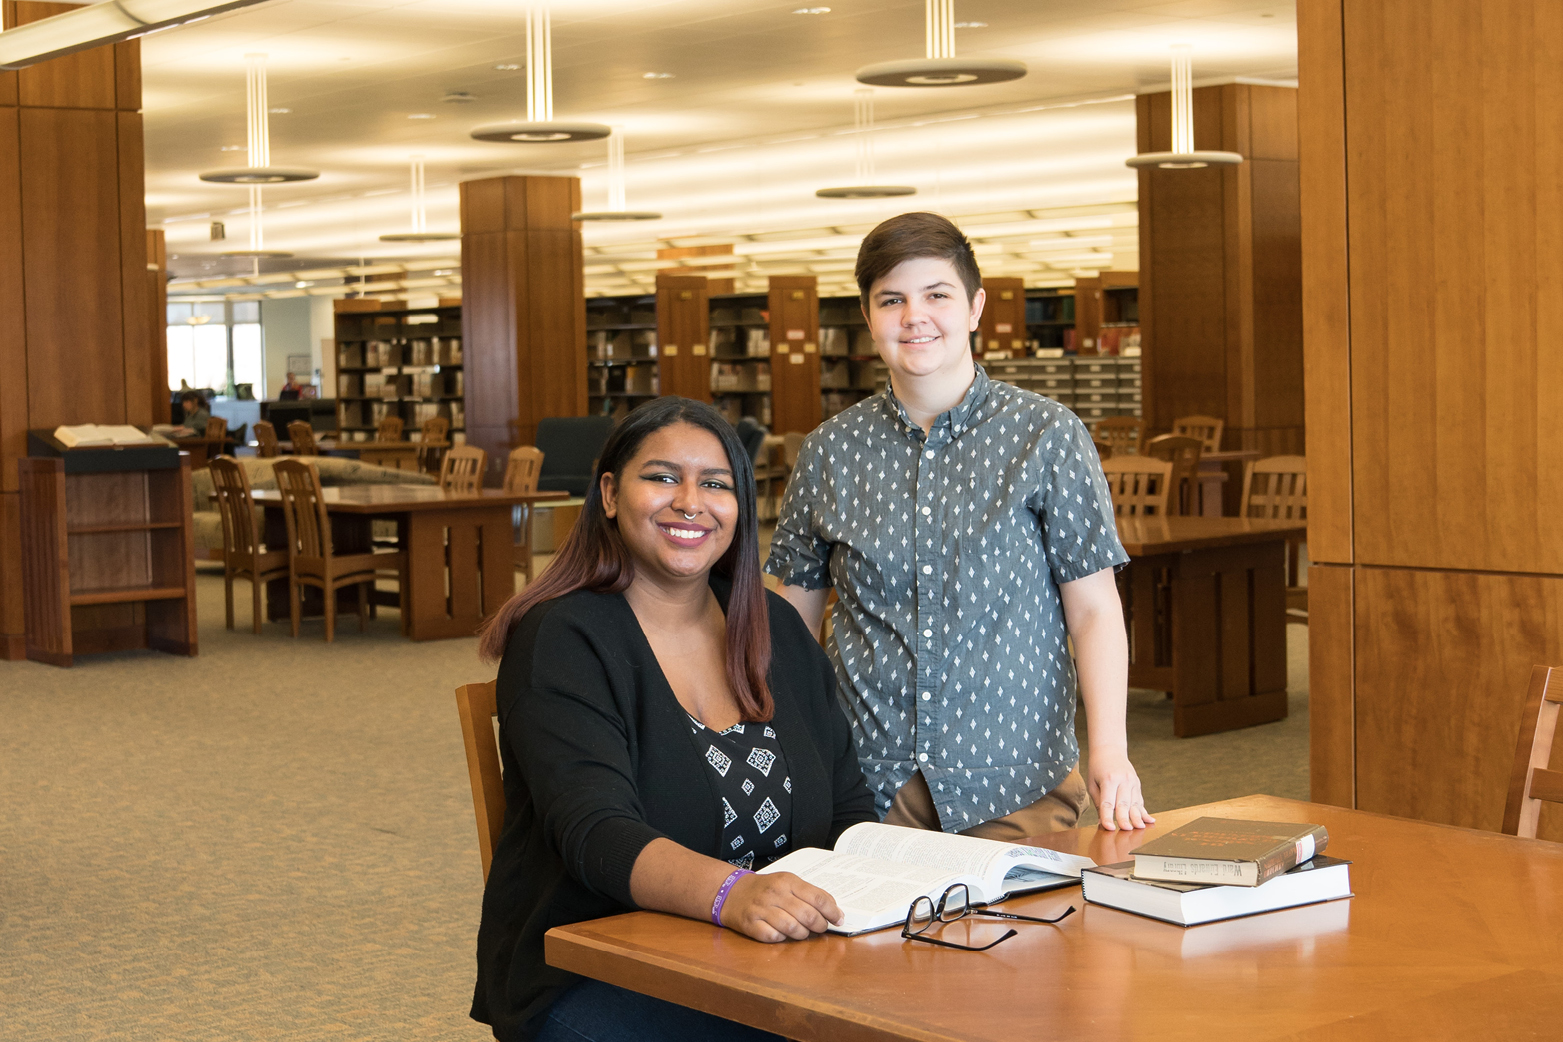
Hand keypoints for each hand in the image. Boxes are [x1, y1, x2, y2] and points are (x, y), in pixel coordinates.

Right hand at [719, 871, 841, 941]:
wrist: (731, 892)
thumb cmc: (766, 889)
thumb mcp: (787, 883)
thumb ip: (810, 894)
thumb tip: (835, 911)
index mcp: (787, 881)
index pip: (818, 897)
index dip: (832, 912)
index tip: (839, 920)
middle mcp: (775, 894)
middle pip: (808, 915)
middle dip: (820, 926)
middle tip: (821, 928)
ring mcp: (762, 909)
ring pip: (793, 928)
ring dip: (803, 934)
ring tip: (803, 932)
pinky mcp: (751, 925)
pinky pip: (774, 937)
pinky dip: (782, 938)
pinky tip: (782, 933)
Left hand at [1087, 748, 1154, 831]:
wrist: (1109, 750)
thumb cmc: (1097, 768)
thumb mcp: (1092, 784)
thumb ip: (1099, 802)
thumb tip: (1102, 822)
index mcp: (1109, 780)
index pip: (1108, 802)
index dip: (1108, 816)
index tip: (1109, 828)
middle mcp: (1123, 780)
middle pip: (1123, 803)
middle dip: (1125, 818)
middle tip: (1126, 830)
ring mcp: (1132, 782)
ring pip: (1134, 803)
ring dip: (1137, 817)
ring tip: (1139, 828)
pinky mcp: (1137, 784)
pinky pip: (1140, 800)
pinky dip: (1144, 812)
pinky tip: (1150, 820)